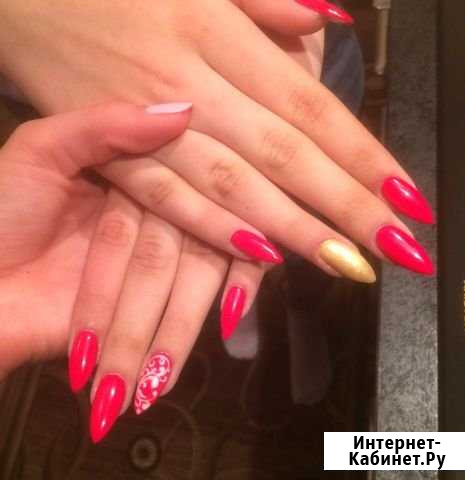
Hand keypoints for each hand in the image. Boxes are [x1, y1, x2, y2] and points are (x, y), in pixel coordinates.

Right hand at [0, 0, 434, 278]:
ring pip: (234, 186)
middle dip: (345, 205)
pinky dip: (216, 230)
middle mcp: (193, 85)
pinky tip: (261, 258)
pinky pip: (171, 202)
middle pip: (285, 155)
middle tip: (395, 248)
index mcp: (217, 34)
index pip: (310, 108)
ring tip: (347, 263)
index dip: (362, 156)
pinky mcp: (116, 158)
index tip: (406, 198)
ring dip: (294, 229)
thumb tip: (331, 25)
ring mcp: (149, 126)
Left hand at [0, 102, 269, 442]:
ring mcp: (149, 268)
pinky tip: (227, 326)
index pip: (195, 182)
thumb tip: (186, 109)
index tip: (258, 207)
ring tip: (217, 317)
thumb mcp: (41, 151)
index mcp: (135, 176)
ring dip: (193, 308)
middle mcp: (153, 218)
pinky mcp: (142, 310)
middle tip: (266, 259)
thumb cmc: (5, 213)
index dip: (224, 195)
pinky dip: (194, 321)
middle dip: (219, 244)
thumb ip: (104, 124)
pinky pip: (180, 312)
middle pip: (195, 239)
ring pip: (189, 281)